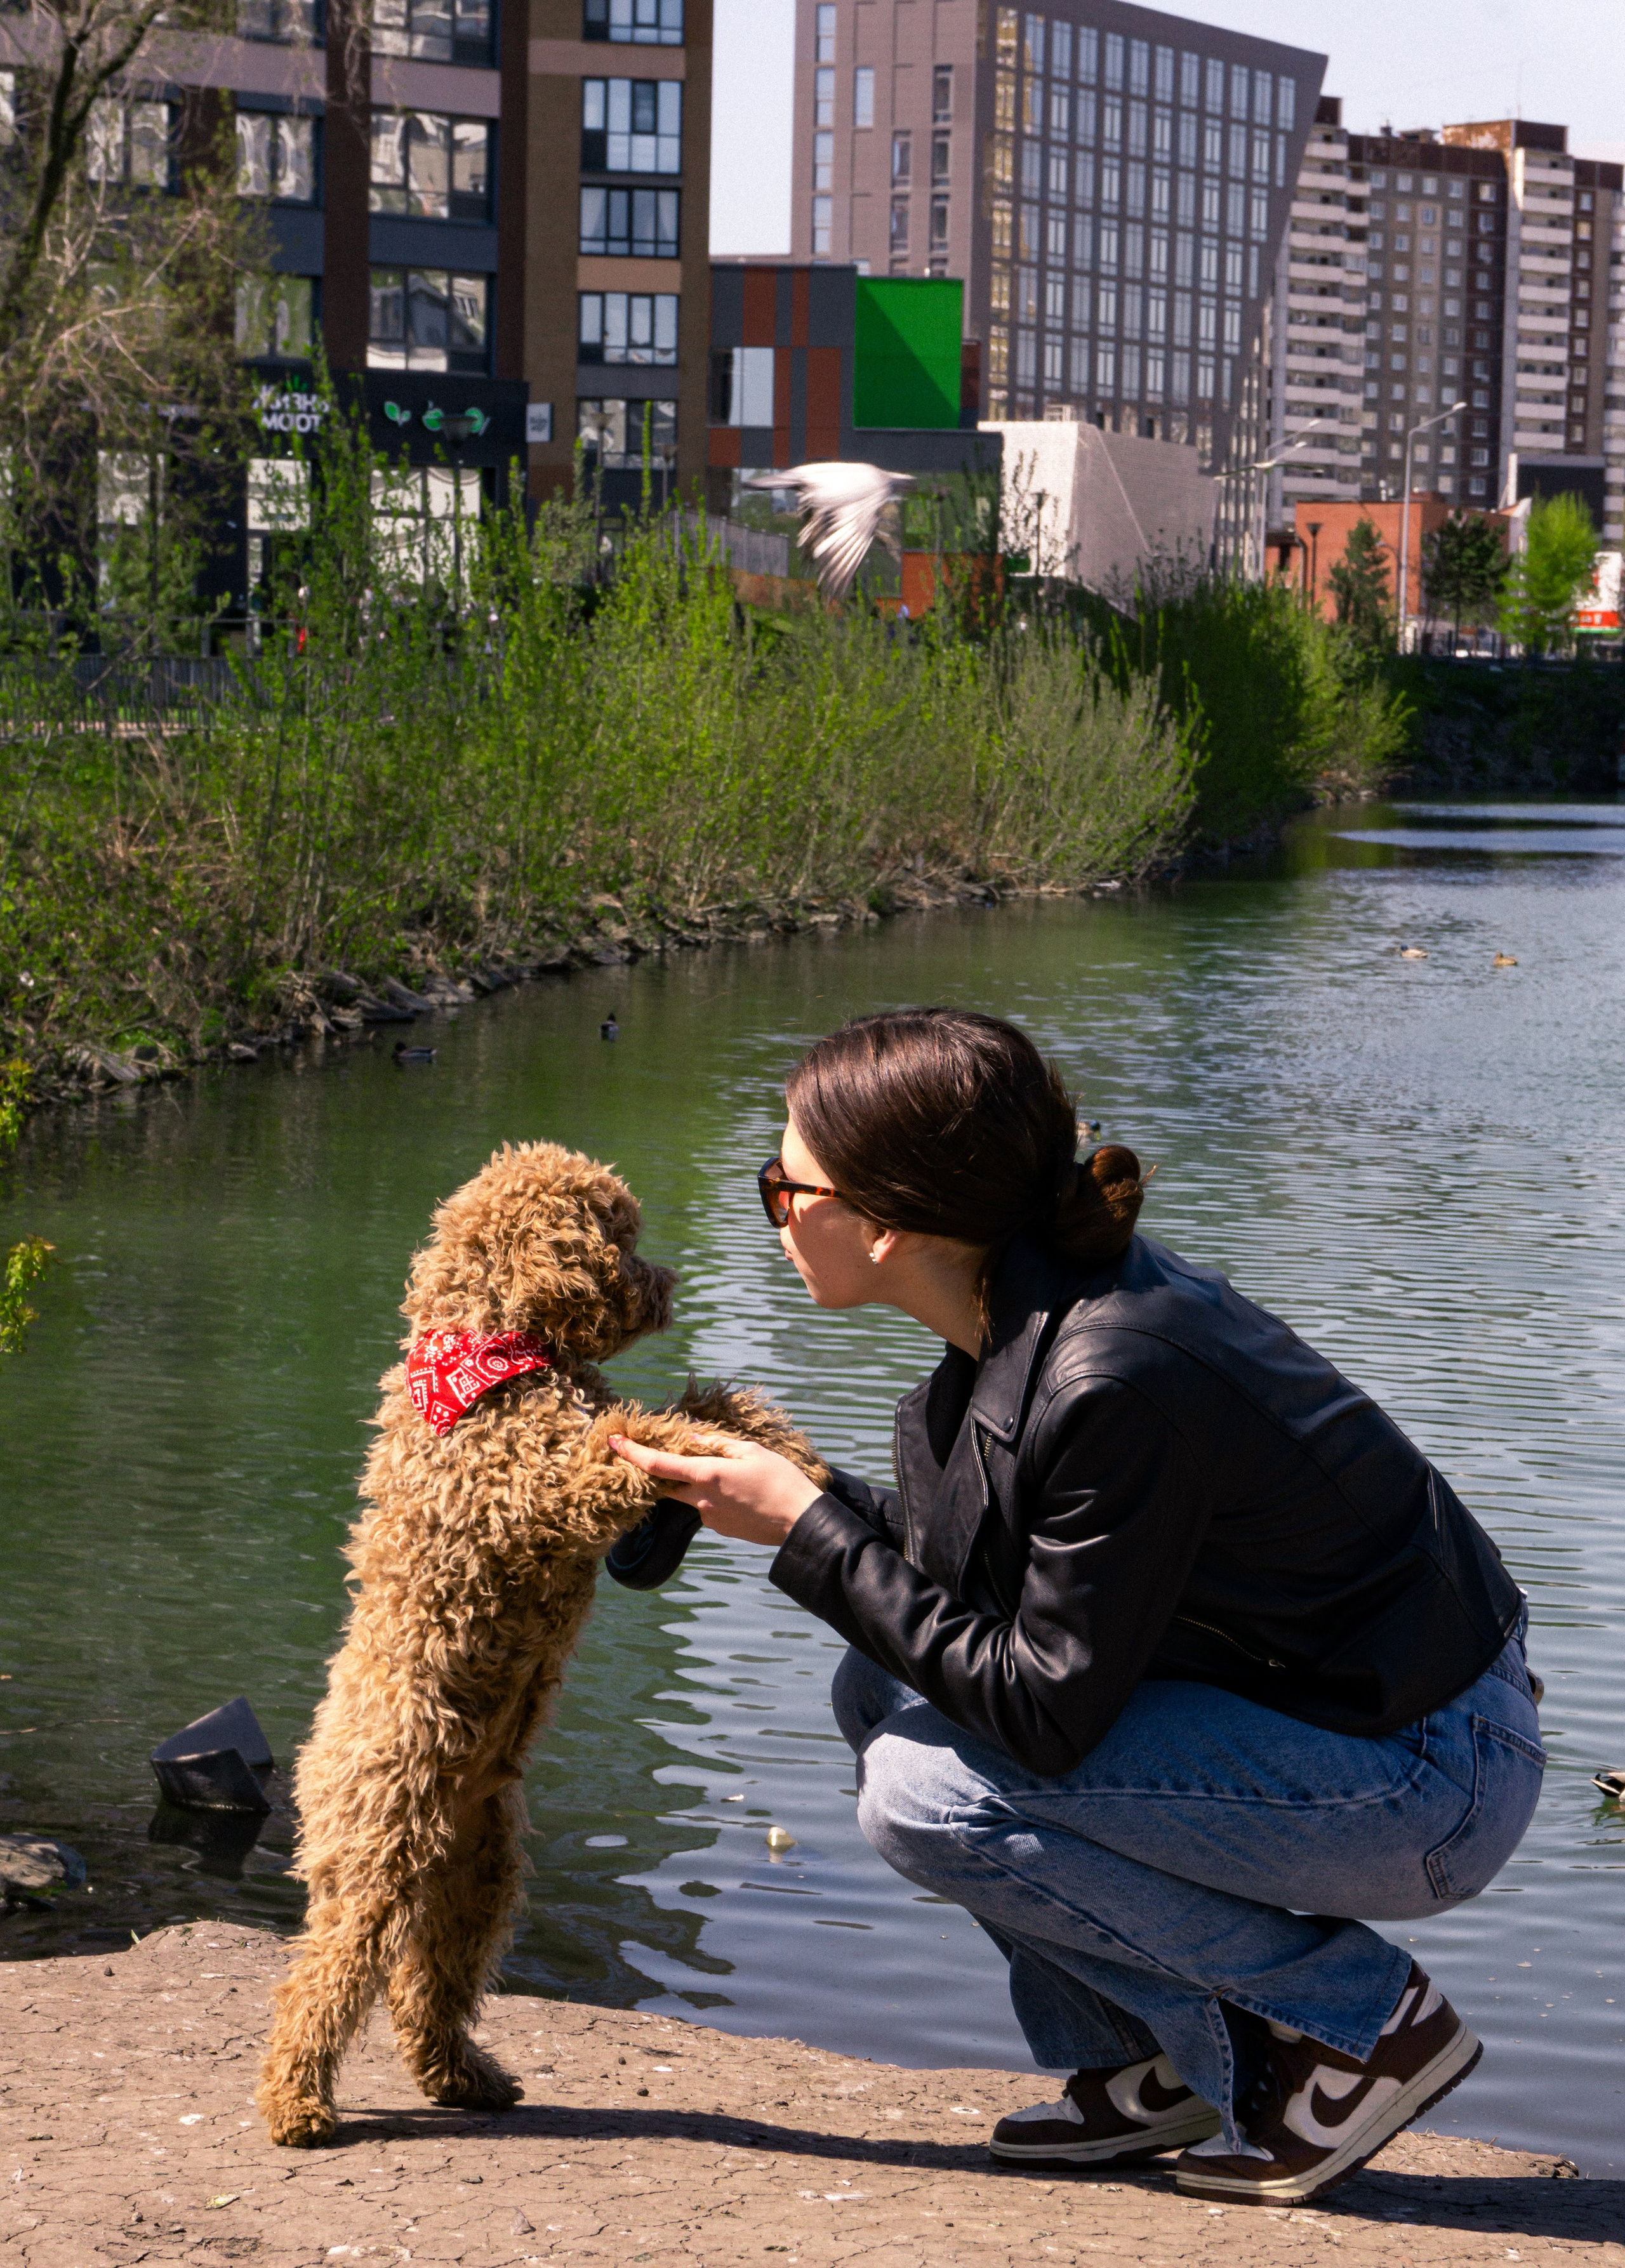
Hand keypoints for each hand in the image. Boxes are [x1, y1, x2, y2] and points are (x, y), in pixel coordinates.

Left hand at [609, 1432, 822, 1547]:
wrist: (800, 1521)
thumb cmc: (780, 1480)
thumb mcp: (750, 1451)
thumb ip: (716, 1443)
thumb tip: (691, 1435)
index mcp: (707, 1475)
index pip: (657, 1465)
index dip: (632, 1452)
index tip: (614, 1441)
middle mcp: (701, 1499)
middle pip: (668, 1482)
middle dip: (665, 1469)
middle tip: (679, 1453)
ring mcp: (708, 1517)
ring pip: (690, 1494)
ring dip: (699, 1480)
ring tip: (734, 1474)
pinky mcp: (720, 1528)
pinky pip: (707, 1506)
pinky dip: (714, 1495)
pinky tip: (741, 1492)